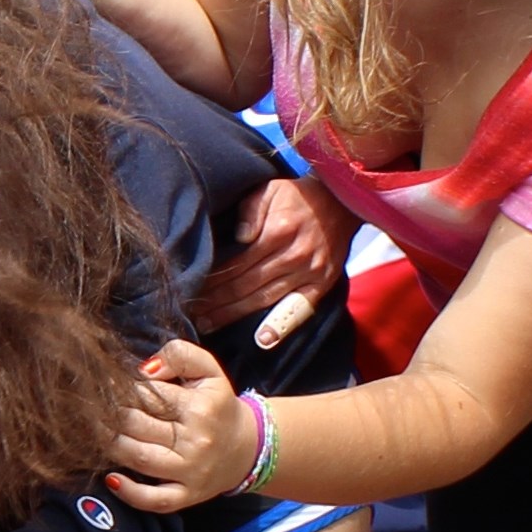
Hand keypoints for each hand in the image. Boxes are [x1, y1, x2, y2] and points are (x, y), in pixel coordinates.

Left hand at [103, 338, 255, 512]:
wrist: (246, 448)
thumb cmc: (217, 406)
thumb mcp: (209, 371)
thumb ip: (179, 356)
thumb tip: (144, 369)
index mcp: (201, 407)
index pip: (148, 394)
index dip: (122, 388)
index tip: (106, 386)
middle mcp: (197, 440)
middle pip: (137, 425)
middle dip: (110, 414)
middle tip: (93, 408)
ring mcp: (191, 471)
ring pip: (139, 457)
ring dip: (110, 444)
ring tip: (96, 432)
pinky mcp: (187, 496)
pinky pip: (154, 500)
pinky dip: (129, 492)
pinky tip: (111, 478)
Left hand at [192, 176, 343, 331]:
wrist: (341, 201)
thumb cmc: (297, 196)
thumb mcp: (269, 190)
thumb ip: (250, 211)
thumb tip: (238, 237)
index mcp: (278, 232)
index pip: (236, 263)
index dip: (212, 279)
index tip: (190, 289)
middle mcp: (294, 255)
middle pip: (245, 285)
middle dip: (215, 302)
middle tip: (191, 315)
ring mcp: (310, 272)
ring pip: (264, 299)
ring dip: (234, 314)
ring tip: (209, 325)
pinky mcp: (322, 284)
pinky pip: (300, 309)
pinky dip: (282, 326)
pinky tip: (263, 340)